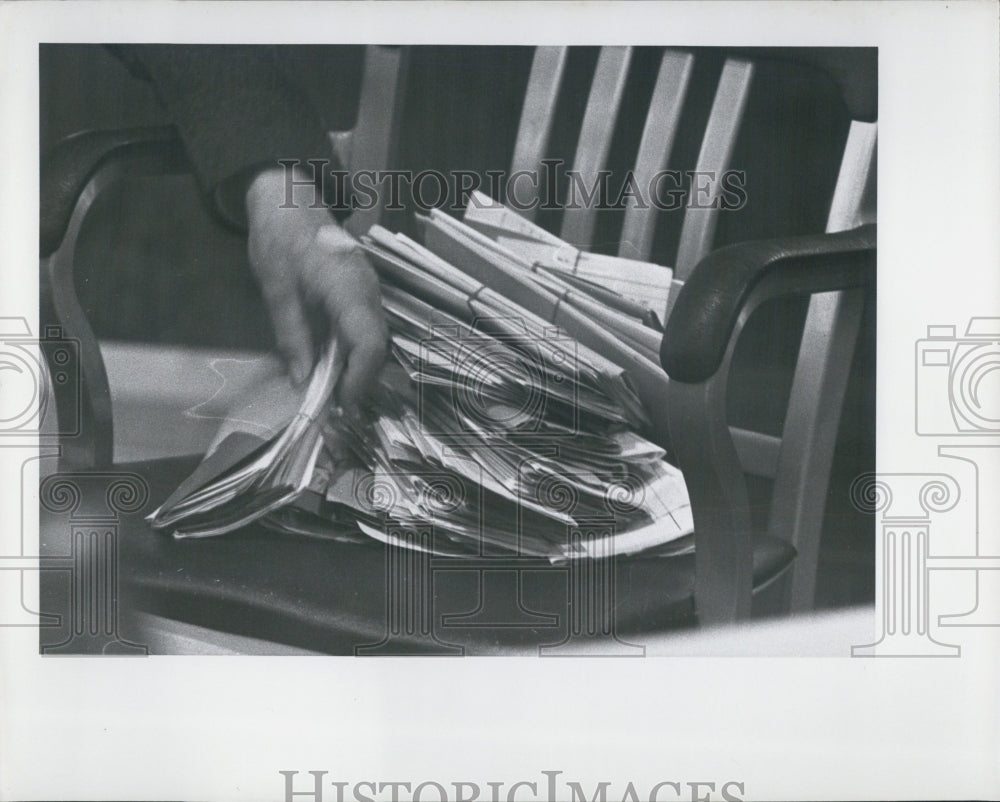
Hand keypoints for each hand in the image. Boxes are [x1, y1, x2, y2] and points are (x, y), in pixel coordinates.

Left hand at [245, 166, 387, 410]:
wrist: (290, 201)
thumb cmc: (281, 241)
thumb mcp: (277, 293)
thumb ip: (293, 339)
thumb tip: (303, 382)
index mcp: (348, 290)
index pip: (369, 343)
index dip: (360, 379)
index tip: (342, 404)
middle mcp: (368, 292)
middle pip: (378, 347)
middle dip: (360, 381)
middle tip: (333, 407)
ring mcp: (369, 291)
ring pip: (375, 340)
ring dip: (357, 368)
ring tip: (331, 392)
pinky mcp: (363, 292)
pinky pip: (366, 328)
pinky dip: (353, 352)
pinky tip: (332, 364)